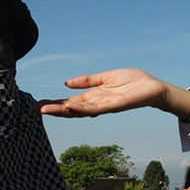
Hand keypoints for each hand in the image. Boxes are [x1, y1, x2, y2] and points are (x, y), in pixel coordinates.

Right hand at [39, 68, 175, 117]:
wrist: (154, 88)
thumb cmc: (133, 82)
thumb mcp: (106, 78)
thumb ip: (88, 81)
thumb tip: (66, 83)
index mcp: (94, 97)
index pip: (70, 102)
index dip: (55, 104)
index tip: (38, 105)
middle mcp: (97, 104)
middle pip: (72, 109)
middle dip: (54, 110)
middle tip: (35, 110)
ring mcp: (105, 106)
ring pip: (80, 111)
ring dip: (63, 111)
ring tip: (46, 110)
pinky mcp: (115, 105)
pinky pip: (97, 108)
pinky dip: (83, 108)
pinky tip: (70, 107)